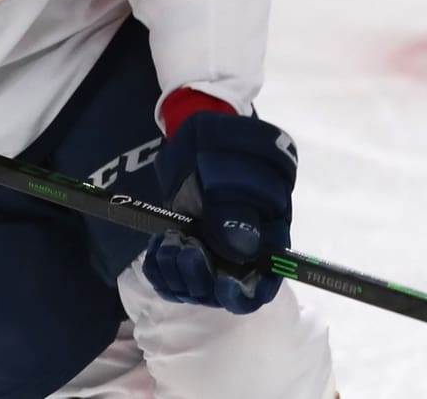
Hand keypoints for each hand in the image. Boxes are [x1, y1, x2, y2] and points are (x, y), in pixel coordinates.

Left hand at [141, 110, 297, 313]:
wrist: (198, 133)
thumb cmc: (227, 142)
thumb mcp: (235, 163)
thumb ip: (238, 203)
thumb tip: (241, 248)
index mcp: (269, 233)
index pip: (264, 281)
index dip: (247, 293)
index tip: (222, 285)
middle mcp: (242, 251)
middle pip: (226, 292)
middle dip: (202, 280)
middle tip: (184, 251)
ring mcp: (212, 251)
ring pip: (196, 287)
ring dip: (177, 273)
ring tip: (168, 244)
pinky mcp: (186, 247)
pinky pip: (171, 276)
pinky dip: (159, 269)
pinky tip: (157, 248)